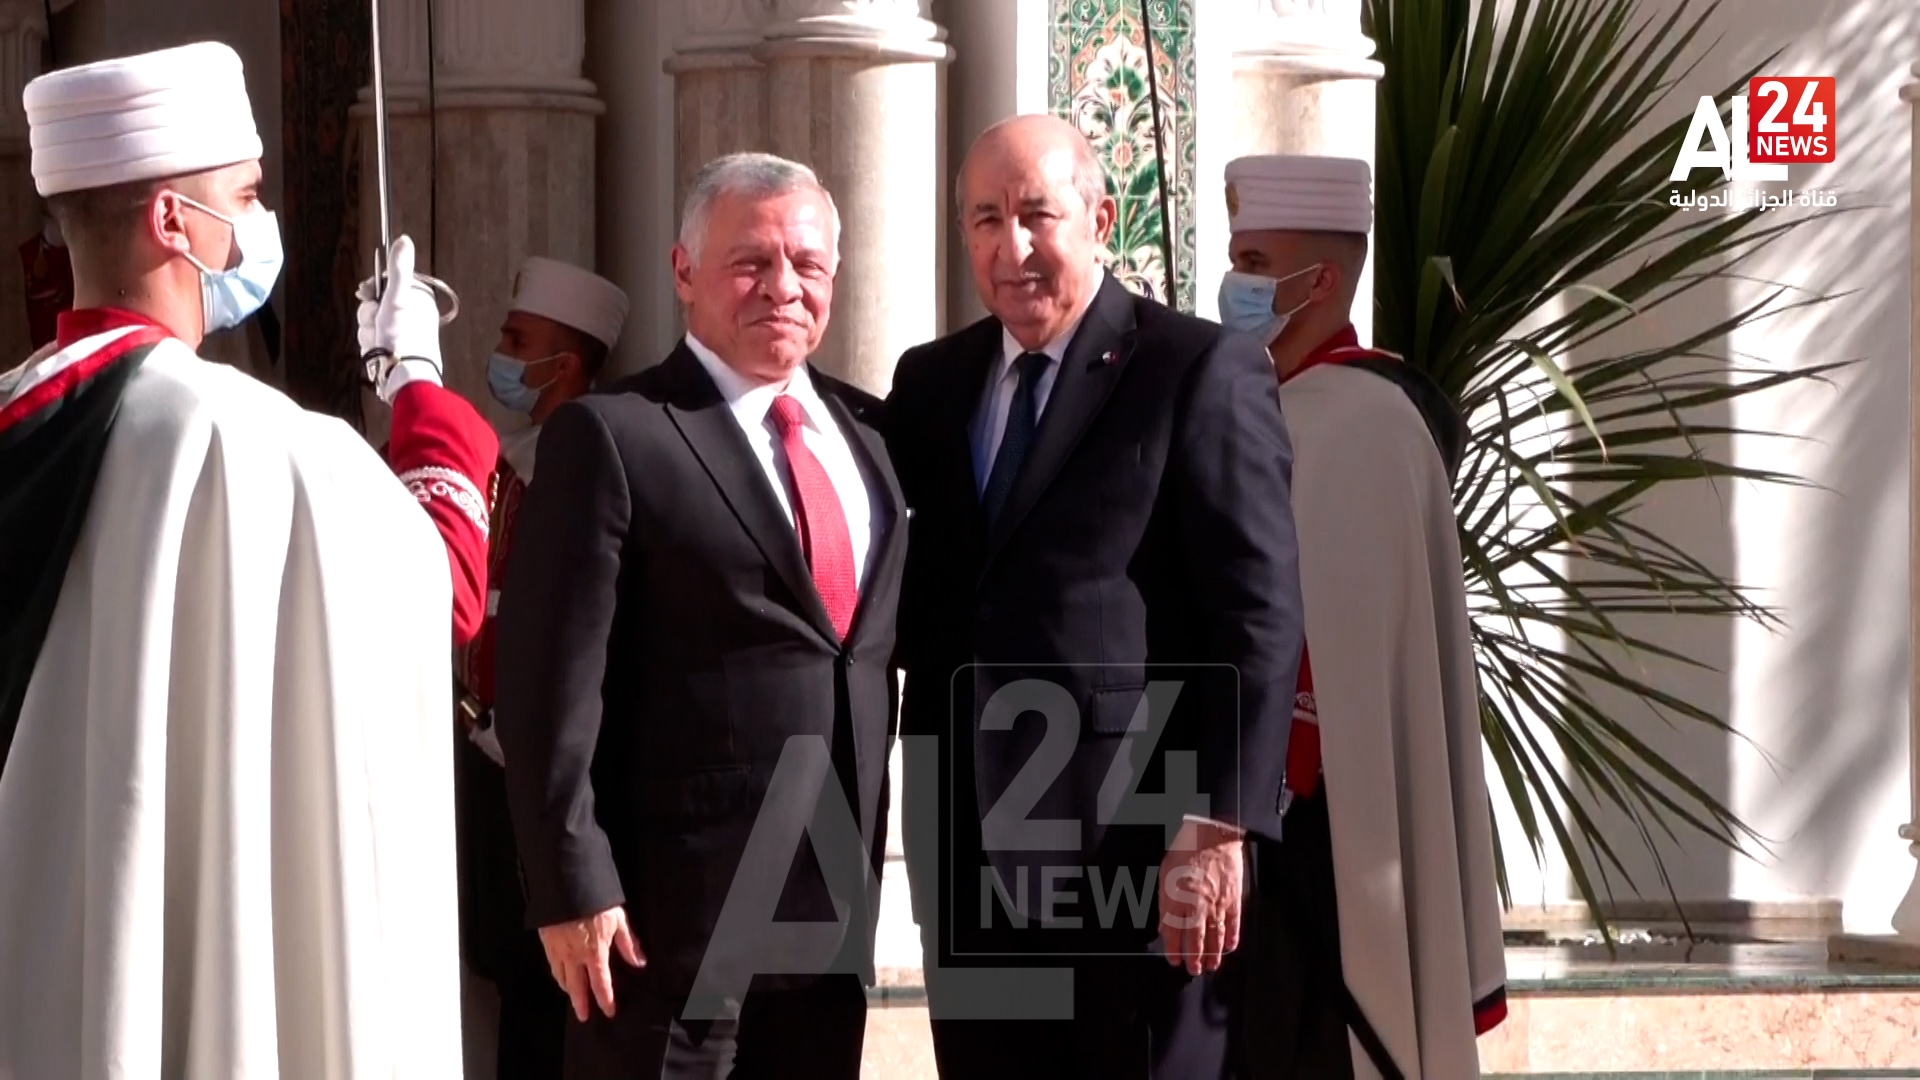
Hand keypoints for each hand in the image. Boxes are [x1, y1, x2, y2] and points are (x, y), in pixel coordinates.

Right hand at [355, 234, 442, 369]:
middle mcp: (412, 312)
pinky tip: (377, 350)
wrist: (404, 376)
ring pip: (370, 322)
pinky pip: (372, 338)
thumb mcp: (397, 299)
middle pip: (374, 303)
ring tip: (379, 341)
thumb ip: (398, 270)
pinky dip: (370, 344)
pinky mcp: (394, 346)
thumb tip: (404, 240)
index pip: (384, 283)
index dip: (371, 291)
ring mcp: (403, 330)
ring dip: (368, 331)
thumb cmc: (402, 337)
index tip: (367, 296)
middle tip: (378, 325)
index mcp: (418, 297)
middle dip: (369, 316)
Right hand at [539, 905, 645, 1021]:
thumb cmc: (597, 901)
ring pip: (562, 977)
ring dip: (568, 990)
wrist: (566, 886)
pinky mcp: (547, 942)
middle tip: (584, 1017)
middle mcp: (575, 956)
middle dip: (581, 1003)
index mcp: (595, 952)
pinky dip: (557, 975)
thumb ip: (628, 943)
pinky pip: (552, 965)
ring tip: (573, 997)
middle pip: (577, 987)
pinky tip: (560, 976)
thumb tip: (640, 963)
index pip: (601, 983)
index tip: (609, 1011)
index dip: (606, 999)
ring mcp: (558, 950)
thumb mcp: (618, 919)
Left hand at [1157, 819, 1244, 974]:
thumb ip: (1165, 902)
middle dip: (1195, 957)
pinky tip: (1230, 947)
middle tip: (1194, 970)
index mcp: (1177, 897)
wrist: (1213, 834)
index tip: (1174, 960)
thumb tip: (1165, 925)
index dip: (1174, 948)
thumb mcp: (1165, 874)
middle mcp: (1197, 904)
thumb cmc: (1186, 850)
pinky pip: (1233, 922)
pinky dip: (1232, 937)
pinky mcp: (1233, 898)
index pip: (1174, 931)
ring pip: (1215, 935)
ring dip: (1213, 953)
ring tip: (1211, 966)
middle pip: (1196, 938)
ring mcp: (1217, 903)